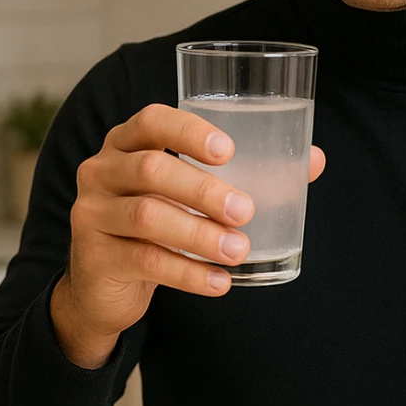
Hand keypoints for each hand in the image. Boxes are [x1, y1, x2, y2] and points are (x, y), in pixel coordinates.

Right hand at [51, 102, 324, 367]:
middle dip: (204, 190)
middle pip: (152, 170)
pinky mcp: (95, 257)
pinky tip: (220, 282)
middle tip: (246, 211)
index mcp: (127, 143)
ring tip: (239, 250)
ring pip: (147, 217)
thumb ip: (247, 174)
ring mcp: (92, 213)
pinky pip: (145, 261)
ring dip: (200, 235)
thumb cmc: (159, 222)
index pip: (152, 121)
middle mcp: (101, 171)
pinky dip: (188, 273)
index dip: (189, 131)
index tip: (229, 151)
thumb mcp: (190, 194)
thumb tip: (313, 160)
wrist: (104, 285)